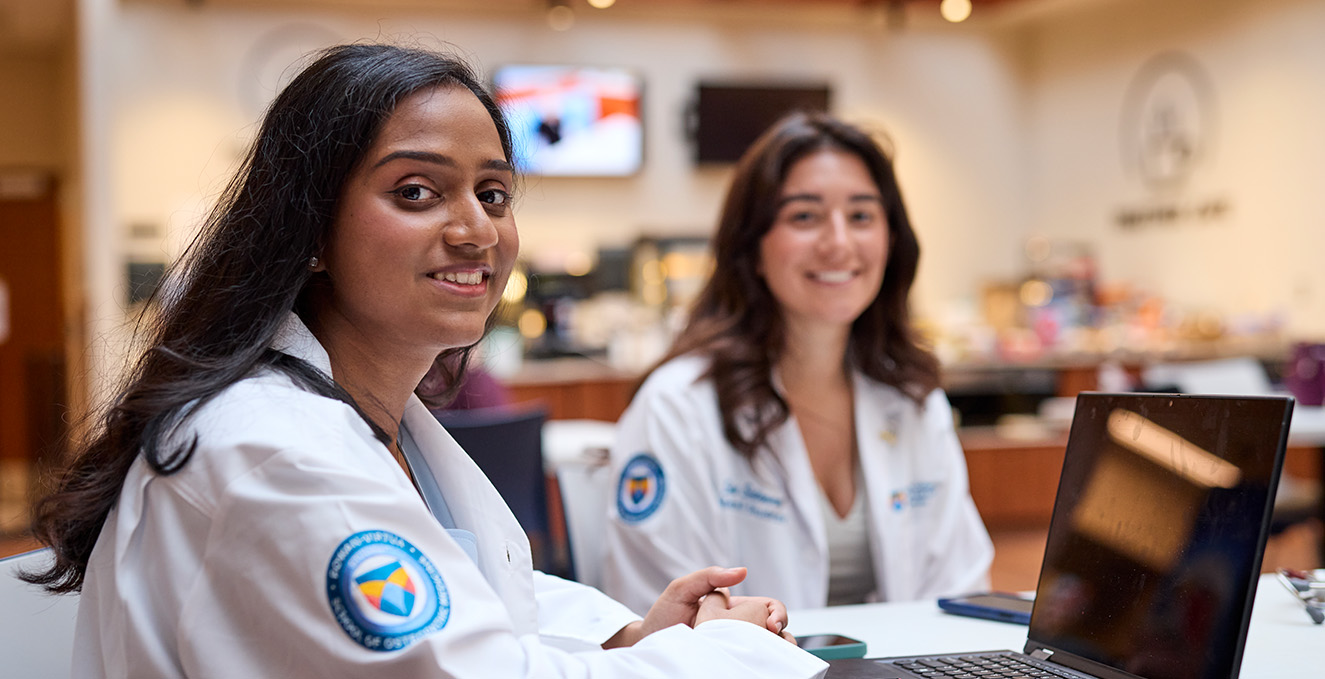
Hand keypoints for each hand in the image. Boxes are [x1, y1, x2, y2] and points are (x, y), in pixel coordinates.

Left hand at [603, 566, 793, 647]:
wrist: (649, 643)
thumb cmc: (663, 615)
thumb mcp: (682, 588)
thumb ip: (709, 576)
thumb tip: (742, 571)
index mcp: (734, 608)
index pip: (769, 607)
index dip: (777, 612)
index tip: (771, 623)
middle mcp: (739, 626)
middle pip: (776, 628)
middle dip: (784, 632)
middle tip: (774, 637)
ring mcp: (734, 644)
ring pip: (769, 648)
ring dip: (779, 649)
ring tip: (774, 654)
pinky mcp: (729, 658)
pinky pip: (752, 661)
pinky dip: (765, 663)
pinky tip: (761, 663)